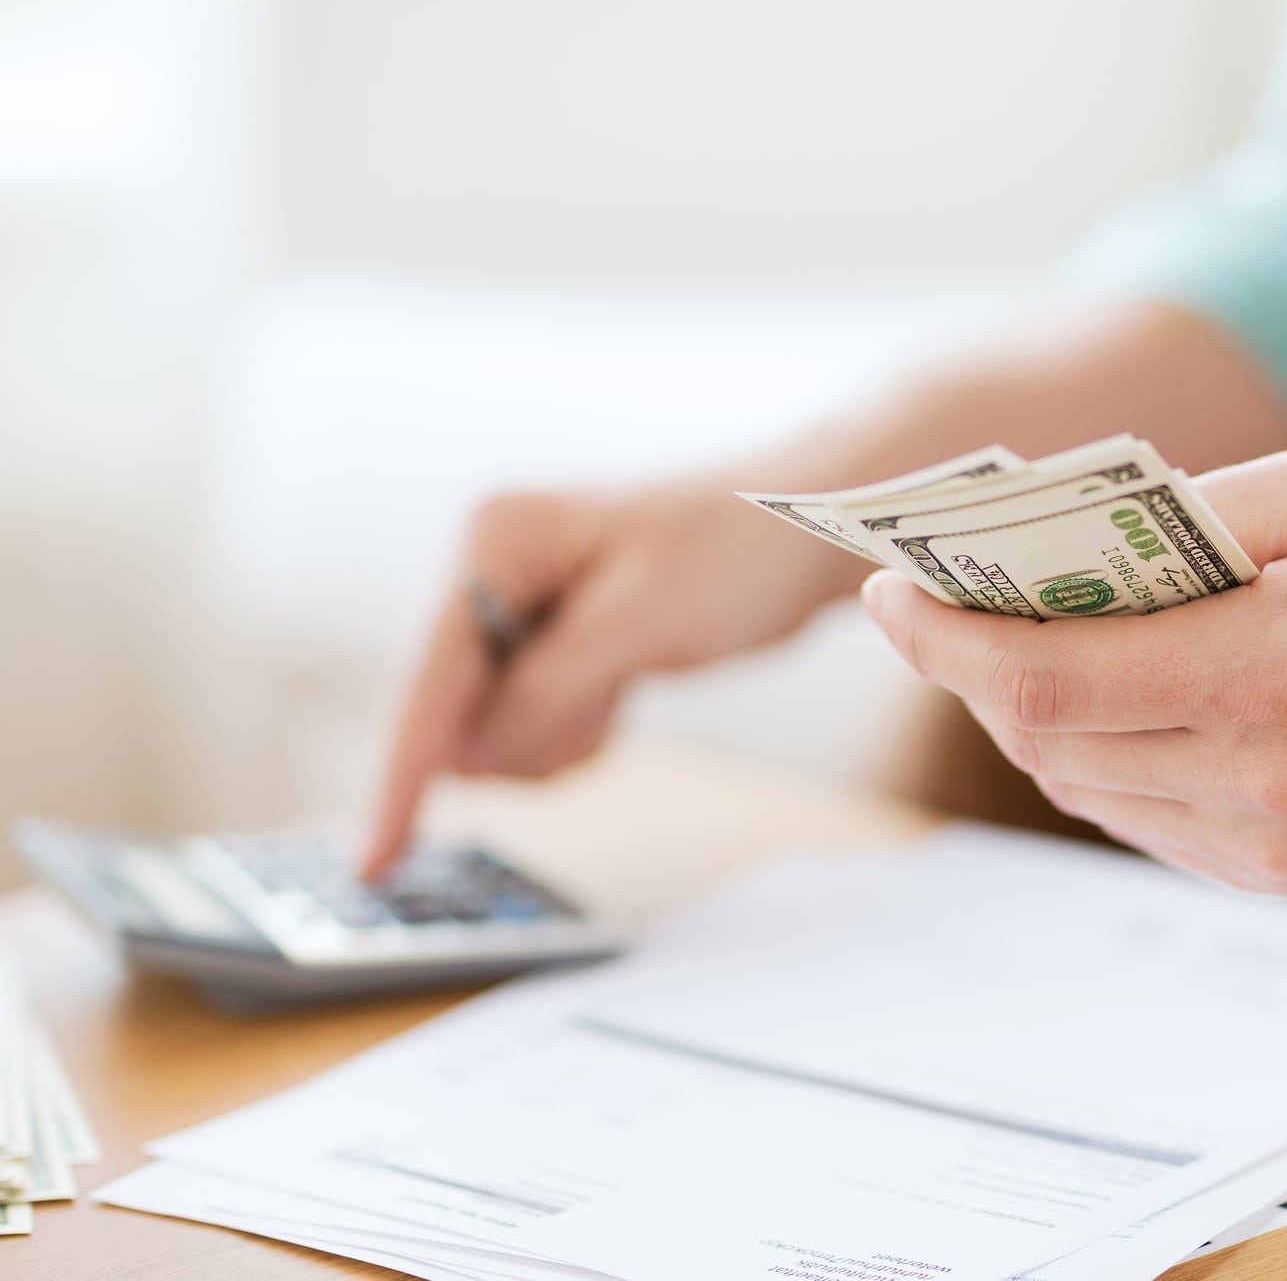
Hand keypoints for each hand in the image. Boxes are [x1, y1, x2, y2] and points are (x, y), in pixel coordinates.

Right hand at [363, 474, 852, 876]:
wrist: (807, 532)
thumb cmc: (737, 551)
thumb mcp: (641, 622)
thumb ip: (547, 690)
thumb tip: (471, 756)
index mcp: (494, 541)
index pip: (425, 679)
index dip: (400, 774)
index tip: (374, 860)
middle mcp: (489, 571)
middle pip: (451, 712)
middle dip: (522, 737)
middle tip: (603, 704)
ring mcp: (517, 610)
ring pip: (492, 731)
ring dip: (555, 736)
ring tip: (622, 684)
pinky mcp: (551, 644)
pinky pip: (531, 725)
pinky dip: (573, 731)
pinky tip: (621, 692)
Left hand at [862, 445, 1286, 898]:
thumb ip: (1199, 517)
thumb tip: (1081, 546)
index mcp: (1267, 669)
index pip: (1042, 677)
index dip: (944, 639)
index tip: (891, 594)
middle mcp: (1258, 779)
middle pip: (1045, 740)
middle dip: (975, 670)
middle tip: (946, 609)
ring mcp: (1272, 846)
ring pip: (1088, 788)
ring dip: (1036, 720)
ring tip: (1027, 647)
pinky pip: (1149, 823)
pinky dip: (1108, 761)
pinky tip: (1124, 704)